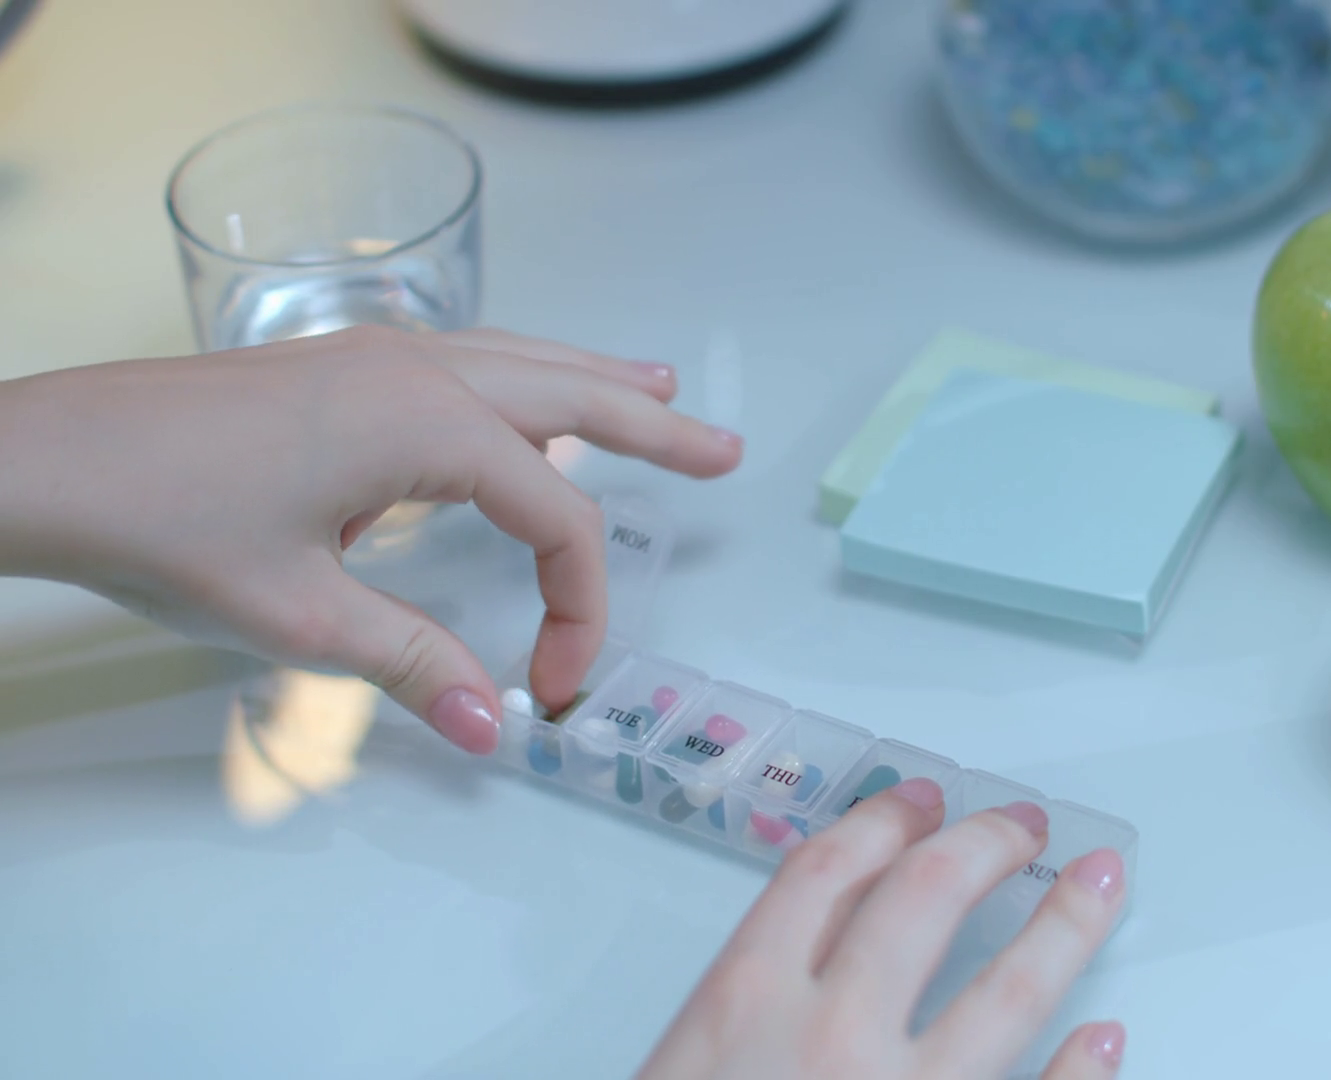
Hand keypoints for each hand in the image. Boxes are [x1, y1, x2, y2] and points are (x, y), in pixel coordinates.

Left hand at [0, 326, 741, 751]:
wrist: (50, 458)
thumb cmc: (166, 523)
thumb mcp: (300, 613)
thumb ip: (409, 660)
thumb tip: (488, 725)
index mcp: (427, 425)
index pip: (554, 517)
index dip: (576, 607)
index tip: (551, 684)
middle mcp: (421, 371)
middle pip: (573, 399)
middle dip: (654, 432)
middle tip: (725, 454)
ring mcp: (380, 355)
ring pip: (525, 362)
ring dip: (598, 386)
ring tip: (661, 395)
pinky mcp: (342, 362)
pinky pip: (473, 356)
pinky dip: (528, 373)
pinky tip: (530, 392)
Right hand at [639, 781, 1127, 1079]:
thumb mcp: (681, 1076)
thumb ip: (743, 1018)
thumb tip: (816, 964)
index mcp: (744, 1004)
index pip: (825, 872)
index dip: (881, 821)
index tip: (918, 799)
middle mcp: (832, 1035)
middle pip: (927, 898)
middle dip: (985, 845)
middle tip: (1022, 827)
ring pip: (1010, 988)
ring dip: (1065, 924)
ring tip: (1098, 886)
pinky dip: (1084, 1073)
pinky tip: (1109, 1041)